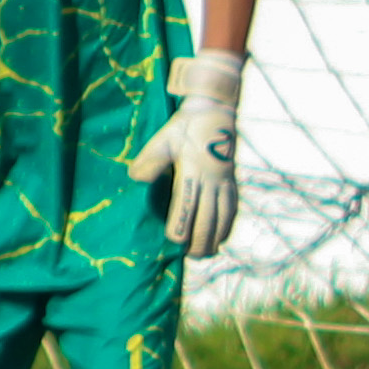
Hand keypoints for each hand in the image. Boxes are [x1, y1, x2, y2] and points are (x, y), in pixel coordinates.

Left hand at [129, 50, 246, 256]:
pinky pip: (233, 210)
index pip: (187, 208)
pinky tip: (222, 238)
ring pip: (223, 218)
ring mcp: (225, 183)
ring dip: (215, 239)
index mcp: (192, 173)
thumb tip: (135, 178)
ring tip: (205, 254)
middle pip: (208, 220)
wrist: (215, 112)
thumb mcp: (163, 139)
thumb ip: (150, 160)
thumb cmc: (185, 127)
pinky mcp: (233, 182)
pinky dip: (227, 227)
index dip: (181, 228)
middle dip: (200, 242)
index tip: (174, 241)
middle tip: (190, 256)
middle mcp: (212, 181)